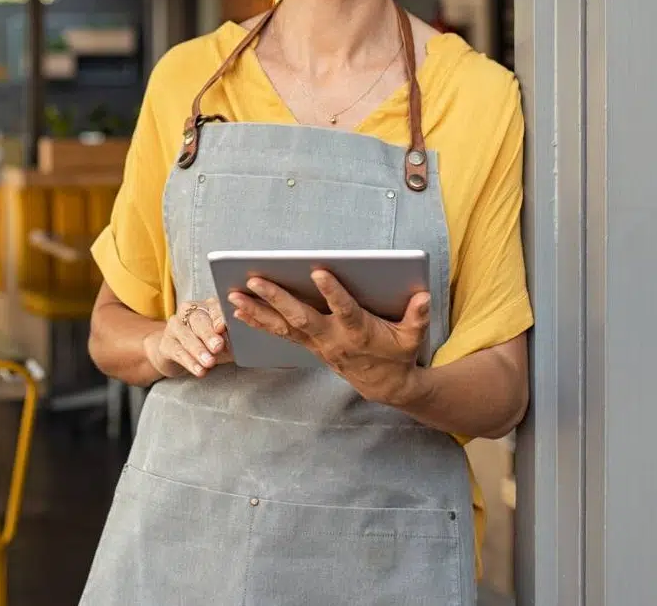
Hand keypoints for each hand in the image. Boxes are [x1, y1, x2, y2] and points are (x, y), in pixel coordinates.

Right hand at [143, 298, 232, 378]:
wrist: (178, 354)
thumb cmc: (207, 344)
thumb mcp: (223, 341)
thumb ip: (231, 340)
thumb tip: (243, 344)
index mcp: (207, 307)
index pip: (214, 307)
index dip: (218, 316)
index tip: (223, 327)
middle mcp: (188, 312)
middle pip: (198, 320)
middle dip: (209, 334)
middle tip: (218, 346)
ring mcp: (175, 326)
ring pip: (186, 336)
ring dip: (199, 350)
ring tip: (209, 363)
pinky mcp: (165, 343)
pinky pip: (178, 352)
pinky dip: (189, 362)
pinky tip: (199, 370)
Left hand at [227, 270, 429, 405]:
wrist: (384, 386)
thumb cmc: (399, 353)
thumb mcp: (414, 337)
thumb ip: (418, 316)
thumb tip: (423, 296)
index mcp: (359, 332)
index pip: (345, 310)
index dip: (333, 292)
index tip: (319, 271)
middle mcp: (332, 338)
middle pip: (301, 317)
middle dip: (276, 298)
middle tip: (254, 280)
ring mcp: (316, 343)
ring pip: (282, 326)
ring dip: (257, 311)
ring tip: (233, 295)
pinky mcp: (307, 345)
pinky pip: (278, 333)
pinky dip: (257, 321)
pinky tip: (237, 309)